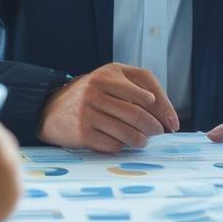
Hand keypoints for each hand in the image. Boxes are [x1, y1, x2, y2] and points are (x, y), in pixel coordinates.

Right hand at [36, 62, 179, 151]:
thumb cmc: (92, 94)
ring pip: (128, 133)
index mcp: (108, 74)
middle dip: (155, 128)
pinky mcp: (82, 133)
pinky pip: (113, 145)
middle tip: (160, 133)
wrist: (50, 109)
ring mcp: (88, 112)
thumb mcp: (112, 78)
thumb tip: (167, 115)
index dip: (164, 108)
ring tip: (143, 140)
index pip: (146, 90)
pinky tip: (122, 143)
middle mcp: (96, 90)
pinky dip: (123, 147)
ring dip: (142, 140)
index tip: (172, 123)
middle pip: (138, 114)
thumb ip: (140, 86)